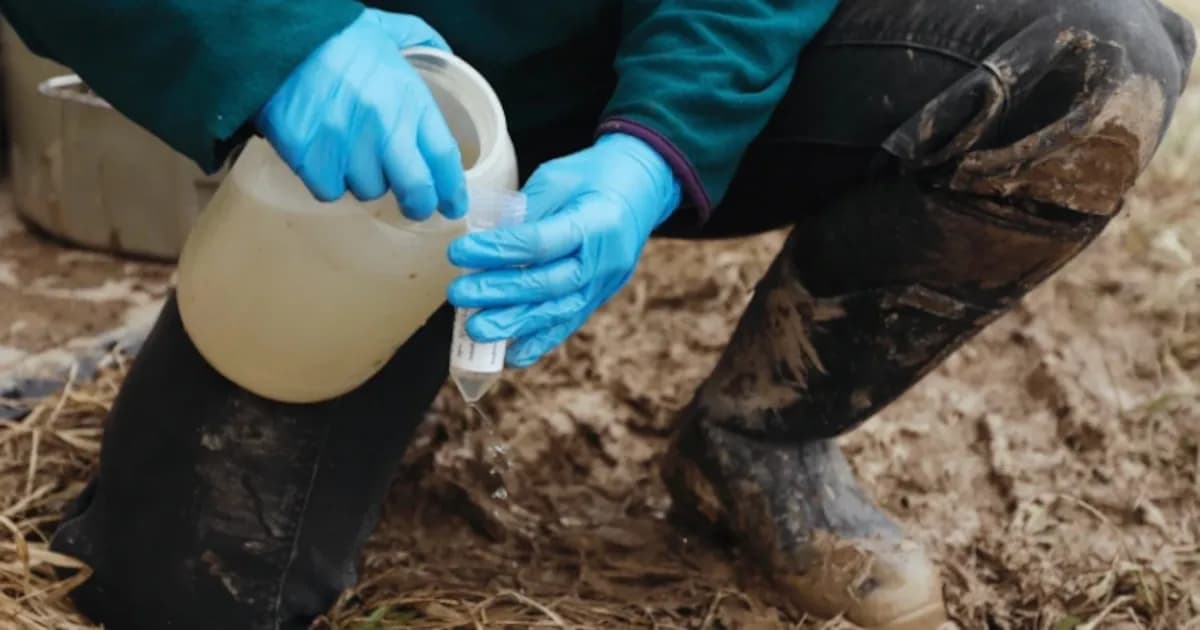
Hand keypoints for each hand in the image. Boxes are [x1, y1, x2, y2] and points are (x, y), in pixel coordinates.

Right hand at [255, 8, 466, 219]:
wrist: (279, 37)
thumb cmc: (334, 36)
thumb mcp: (388, 31)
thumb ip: (421, 42)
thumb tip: (444, 54)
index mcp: (409, 99)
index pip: (444, 159)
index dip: (452, 189)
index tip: (454, 204)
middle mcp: (384, 128)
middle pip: (415, 190)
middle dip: (419, 205)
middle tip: (414, 206)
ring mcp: (347, 146)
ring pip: (369, 191)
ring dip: (365, 180)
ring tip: (352, 152)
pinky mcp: (311, 159)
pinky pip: (329, 190)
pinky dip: (328, 180)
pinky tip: (324, 157)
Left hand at [447, 133, 680, 365]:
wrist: (643, 187)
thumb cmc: (595, 175)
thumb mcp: (559, 178)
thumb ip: (526, 212)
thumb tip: (484, 243)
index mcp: (596, 220)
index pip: (540, 242)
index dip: (497, 250)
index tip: (459, 252)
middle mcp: (604, 259)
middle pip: (547, 284)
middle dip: (499, 293)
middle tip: (459, 295)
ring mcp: (605, 284)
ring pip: (557, 312)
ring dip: (513, 325)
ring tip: (475, 331)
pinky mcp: (600, 297)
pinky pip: (568, 324)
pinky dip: (538, 342)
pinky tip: (510, 355)